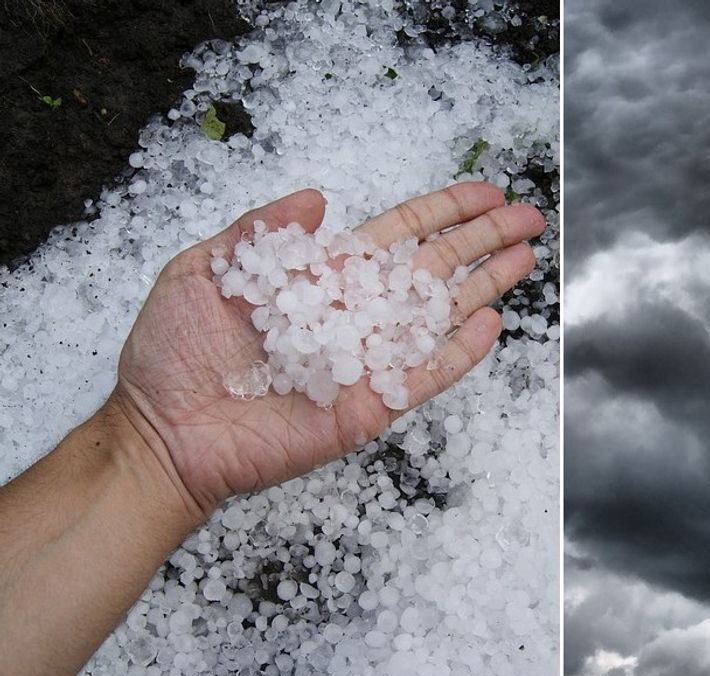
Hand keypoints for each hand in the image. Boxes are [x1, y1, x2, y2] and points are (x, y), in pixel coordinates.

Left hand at [109, 183, 542, 520]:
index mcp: (323, 277)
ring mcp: (366, 361)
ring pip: (439, 316)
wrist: (161, 432)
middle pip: (435, 268)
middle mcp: (355, 314)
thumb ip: (261, 231)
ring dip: (485, 286)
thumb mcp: (203, 271)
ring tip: (526, 258)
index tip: (485, 192)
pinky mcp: (369, 406)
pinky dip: (459, 353)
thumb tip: (317, 195)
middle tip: (529, 216)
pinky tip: (490, 324)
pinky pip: (424, 376)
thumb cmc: (172, 353)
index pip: (399, 236)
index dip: (444, 212)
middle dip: (483, 240)